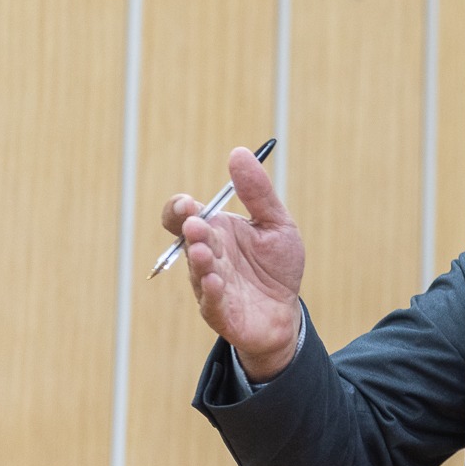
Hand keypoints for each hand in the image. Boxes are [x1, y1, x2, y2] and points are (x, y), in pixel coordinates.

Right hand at [162, 147, 304, 381]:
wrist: (285, 312)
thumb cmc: (276, 266)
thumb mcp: (276, 224)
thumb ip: (258, 192)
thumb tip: (239, 152)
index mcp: (215, 231)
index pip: (183, 216)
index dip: (179, 209)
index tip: (188, 202)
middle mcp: (207, 256)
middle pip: (190, 240)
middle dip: (192, 230)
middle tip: (196, 222)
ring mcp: (210, 285)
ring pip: (199, 271)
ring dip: (200, 260)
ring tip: (205, 250)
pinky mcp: (220, 312)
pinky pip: (211, 302)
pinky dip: (212, 292)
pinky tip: (216, 282)